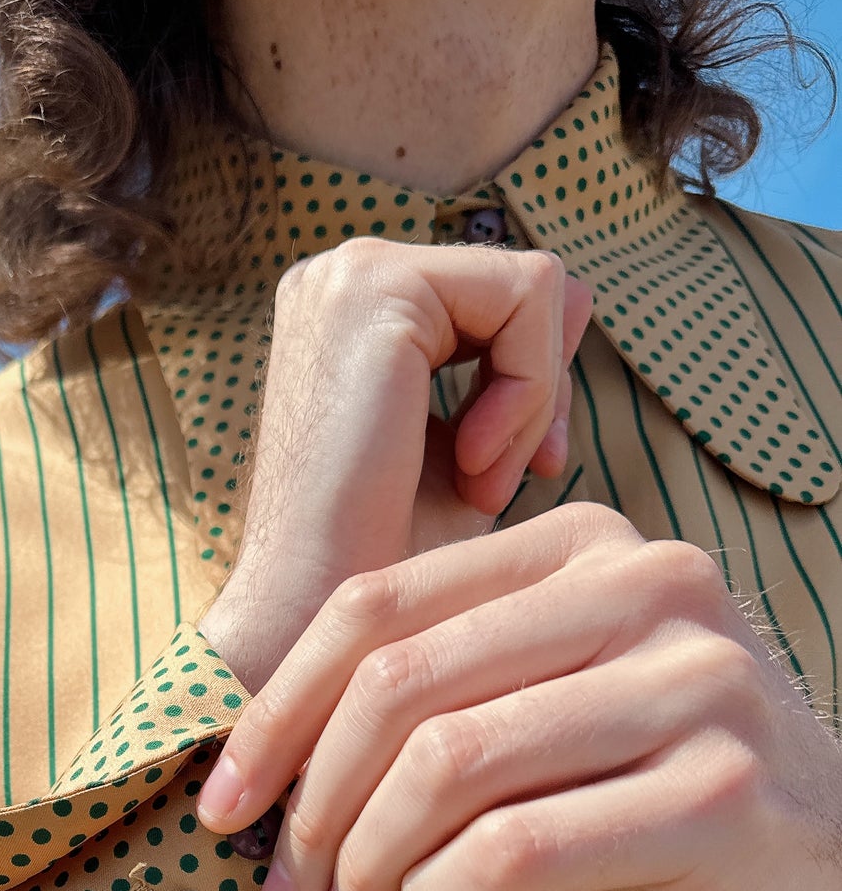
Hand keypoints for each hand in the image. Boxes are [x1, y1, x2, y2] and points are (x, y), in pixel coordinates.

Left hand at [196, 503, 841, 890]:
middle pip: (401, 684)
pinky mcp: (720, 792)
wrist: (837, 861)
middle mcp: (648, 586)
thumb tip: (262, 762)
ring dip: (367, 863)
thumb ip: (445, 691)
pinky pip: (518, 848)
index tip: (224, 804)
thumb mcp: (555, 705)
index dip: (275, 712)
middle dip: (311, 803)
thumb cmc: (659, 789)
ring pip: (450, 767)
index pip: (379, 607)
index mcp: (585, 545)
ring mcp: (695, 682)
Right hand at [197, 236, 593, 692]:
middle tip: (500, 484)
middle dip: (540, 392)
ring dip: (533, 400)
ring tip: (479, 479)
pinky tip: (472, 461)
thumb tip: (575, 296)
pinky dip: (529, 389)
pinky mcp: (378, 289)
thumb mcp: (469, 444)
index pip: (498, 298)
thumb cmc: (389, 556)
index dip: (534, 385)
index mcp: (354, 307)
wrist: (316, 617)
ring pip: (534, 287)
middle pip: (523, 285)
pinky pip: (527, 296)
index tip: (516, 473)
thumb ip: (514, 366)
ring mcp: (353, 272)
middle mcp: (342, 273)